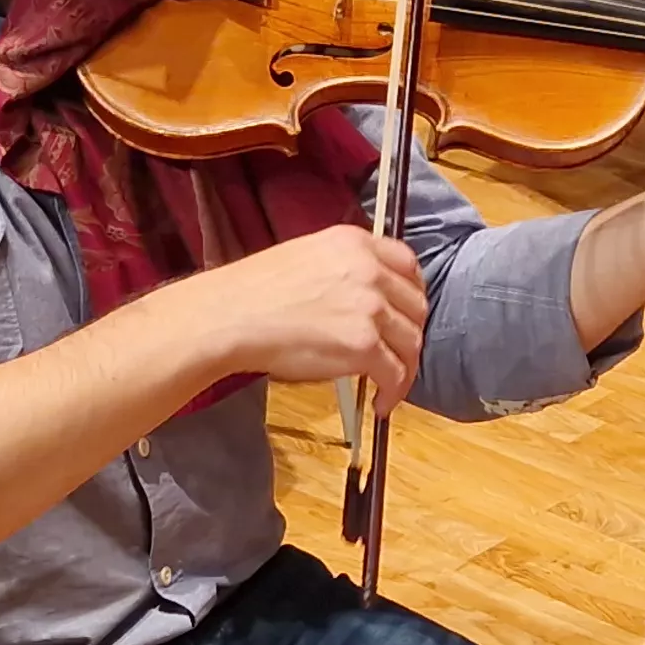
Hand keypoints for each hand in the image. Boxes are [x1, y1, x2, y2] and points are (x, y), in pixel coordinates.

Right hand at [153, 227, 427, 413]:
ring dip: (406, 366)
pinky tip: (381, 402)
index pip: (407, 264)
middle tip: (397, 352)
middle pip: (416, 304)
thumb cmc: (253, 292)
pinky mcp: (363, 344)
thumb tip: (364, 299)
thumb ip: (343, 268)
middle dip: (410, 332)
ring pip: (411, 341)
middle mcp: (369, 269)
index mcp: (355, 242)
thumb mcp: (307, 257)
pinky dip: (395, 391)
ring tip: (390, 385)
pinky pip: (396, 372)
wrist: (229, 316)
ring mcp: (370, 307)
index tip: (406, 312)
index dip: (412, 293)